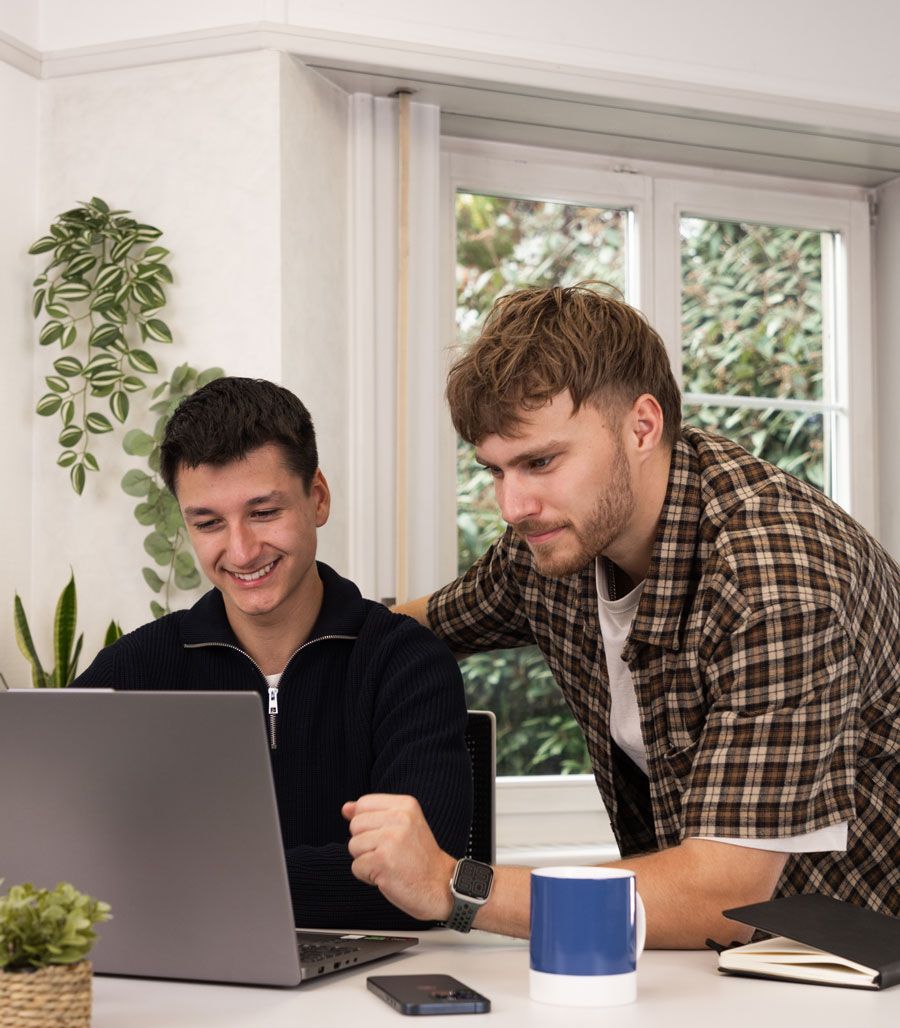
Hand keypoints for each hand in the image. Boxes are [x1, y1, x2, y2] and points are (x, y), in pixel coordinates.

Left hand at [343, 794, 456, 921]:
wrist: (442, 886)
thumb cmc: (420, 858)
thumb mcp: (403, 826)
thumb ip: (373, 813)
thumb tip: (346, 808)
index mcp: (405, 804)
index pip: (363, 804)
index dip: (367, 824)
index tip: (386, 836)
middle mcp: (400, 818)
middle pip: (355, 825)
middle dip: (365, 843)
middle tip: (390, 853)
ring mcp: (391, 839)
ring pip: (353, 846)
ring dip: (366, 860)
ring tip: (389, 864)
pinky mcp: (383, 861)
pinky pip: (356, 867)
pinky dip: (367, 876)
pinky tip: (388, 876)